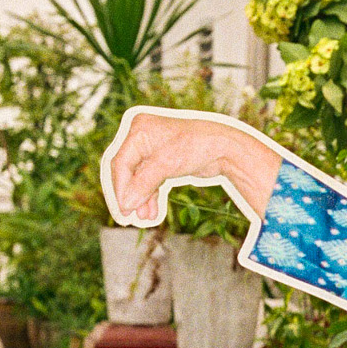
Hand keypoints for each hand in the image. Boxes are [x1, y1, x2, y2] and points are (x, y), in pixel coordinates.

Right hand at [107, 108, 282, 225]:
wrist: (225, 149)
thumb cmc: (197, 146)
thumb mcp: (167, 164)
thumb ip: (144, 184)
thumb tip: (126, 204)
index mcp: (139, 130)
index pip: (121, 162)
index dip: (121, 187)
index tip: (123, 208)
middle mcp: (142, 137)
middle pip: (127, 171)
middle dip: (131, 194)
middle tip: (129, 215)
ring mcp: (152, 149)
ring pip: (139, 178)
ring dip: (141, 198)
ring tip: (144, 217)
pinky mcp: (162, 161)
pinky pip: (150, 180)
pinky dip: (150, 195)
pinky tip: (152, 212)